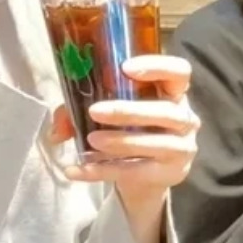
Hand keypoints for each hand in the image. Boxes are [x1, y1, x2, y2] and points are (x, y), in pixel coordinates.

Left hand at [50, 55, 199, 203]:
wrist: (149, 174)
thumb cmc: (131, 130)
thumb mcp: (110, 112)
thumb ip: (80, 111)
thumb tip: (57, 129)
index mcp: (173, 93)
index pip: (179, 72)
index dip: (157, 67)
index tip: (125, 68)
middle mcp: (185, 118)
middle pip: (167, 111)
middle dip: (130, 111)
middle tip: (95, 111)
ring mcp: (182, 148)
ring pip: (157, 143)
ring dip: (122, 141)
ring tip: (91, 141)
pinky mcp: (170, 173)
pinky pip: (137, 171)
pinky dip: (104, 170)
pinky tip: (78, 170)